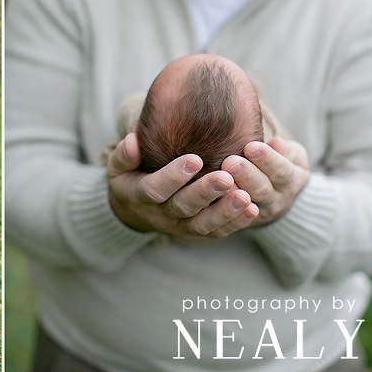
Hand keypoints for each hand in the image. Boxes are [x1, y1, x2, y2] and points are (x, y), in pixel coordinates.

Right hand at [107, 133, 258, 238]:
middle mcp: (160, 215)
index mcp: (139, 195)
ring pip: (202, 225)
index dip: (173, 176)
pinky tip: (253, 208)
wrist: (135, 211)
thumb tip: (133, 139)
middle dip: (205, 193)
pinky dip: (235, 222)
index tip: (194, 159)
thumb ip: (125, 154)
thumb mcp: (118, 166)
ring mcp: (179, 226)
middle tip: (226, 178)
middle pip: (183, 208)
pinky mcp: (196, 232)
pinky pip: (216, 232)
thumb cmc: (130, 178)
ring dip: (225, 212)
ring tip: (245, 196)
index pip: (155, 189)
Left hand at [221, 137, 309, 226]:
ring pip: (245, 204)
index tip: (251, 147)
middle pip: (261, 188)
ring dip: (232, 192)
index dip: (267, 159)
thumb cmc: (281, 166)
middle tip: (230, 162)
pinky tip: (210, 198)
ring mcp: (259, 213)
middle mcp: (277, 200)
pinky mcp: (241, 221)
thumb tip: (277, 142)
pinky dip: (222, 209)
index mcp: (291, 180)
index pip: (281, 170)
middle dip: (246, 175)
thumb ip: (287, 150)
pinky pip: (231, 219)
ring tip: (220, 179)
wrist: (279, 199)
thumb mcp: (293, 157)